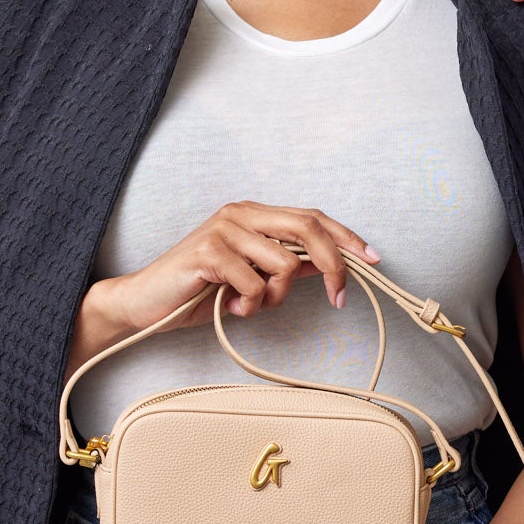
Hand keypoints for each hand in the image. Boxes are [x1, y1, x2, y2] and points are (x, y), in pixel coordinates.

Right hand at [68, 201, 378, 372]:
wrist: (148, 303)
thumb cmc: (201, 293)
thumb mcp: (253, 280)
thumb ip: (288, 267)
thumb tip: (327, 266)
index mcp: (255, 215)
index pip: (313, 217)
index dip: (347, 238)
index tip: (375, 259)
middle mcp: (242, 214)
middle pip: (309, 228)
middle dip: (334, 265)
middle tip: (338, 298)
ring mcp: (224, 229)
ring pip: (284, 264)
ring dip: (276, 299)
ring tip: (250, 307)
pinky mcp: (209, 252)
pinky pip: (255, 285)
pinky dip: (250, 307)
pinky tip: (229, 309)